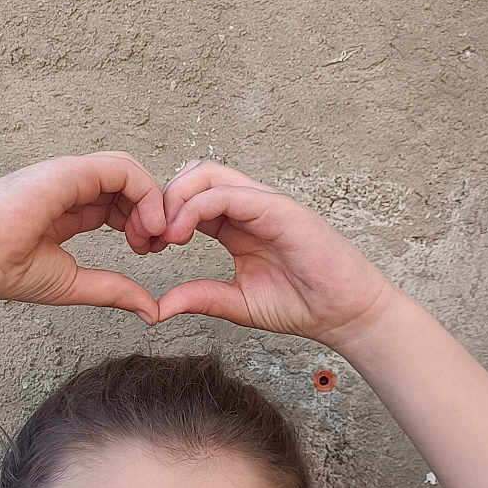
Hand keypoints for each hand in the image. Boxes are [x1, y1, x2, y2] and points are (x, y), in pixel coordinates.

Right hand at [0, 152, 164, 323]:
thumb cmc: (9, 271)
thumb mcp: (76, 283)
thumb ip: (115, 290)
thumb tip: (152, 310)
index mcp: (65, 209)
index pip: (116, 204)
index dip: (140, 224)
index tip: (148, 252)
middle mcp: (68, 187)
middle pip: (127, 185)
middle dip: (152, 212)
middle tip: (159, 245)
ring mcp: (69, 175)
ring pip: (129, 171)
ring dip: (152, 201)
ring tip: (154, 235)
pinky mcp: (70, 171)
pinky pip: (122, 169)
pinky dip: (145, 193)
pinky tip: (148, 223)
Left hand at [136, 159, 396, 343]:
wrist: (343, 313)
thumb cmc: (301, 304)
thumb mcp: (236, 303)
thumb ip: (199, 297)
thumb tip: (158, 307)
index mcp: (235, 225)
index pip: (188, 200)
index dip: (159, 216)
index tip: (144, 246)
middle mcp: (247, 207)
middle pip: (193, 175)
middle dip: (160, 199)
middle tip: (146, 237)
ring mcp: (263, 203)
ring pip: (207, 174)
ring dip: (175, 198)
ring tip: (163, 235)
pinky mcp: (278, 209)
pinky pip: (229, 194)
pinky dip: (197, 207)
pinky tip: (181, 235)